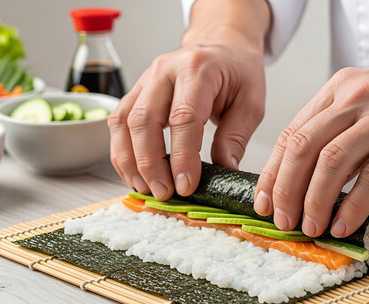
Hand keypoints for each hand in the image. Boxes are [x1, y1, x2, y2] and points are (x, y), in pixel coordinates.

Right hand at [107, 0, 268, 199]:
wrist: (221, 46)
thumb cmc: (237, 73)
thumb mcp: (251, 102)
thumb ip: (236, 137)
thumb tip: (223, 171)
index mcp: (198, 69)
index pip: (184, 117)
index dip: (182, 156)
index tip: (186, 186)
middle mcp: (165, 70)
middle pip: (145, 120)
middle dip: (150, 163)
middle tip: (164, 193)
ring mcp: (145, 79)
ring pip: (123, 122)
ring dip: (130, 161)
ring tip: (146, 188)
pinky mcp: (135, 92)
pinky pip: (117, 123)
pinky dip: (121, 152)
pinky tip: (134, 174)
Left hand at [254, 62, 368, 236]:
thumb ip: (339, 134)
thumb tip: (307, 180)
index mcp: (340, 89)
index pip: (292, 133)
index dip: (273, 172)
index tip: (264, 200)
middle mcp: (358, 98)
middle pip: (304, 147)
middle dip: (286, 189)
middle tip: (282, 219)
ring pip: (332, 162)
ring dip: (315, 200)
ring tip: (310, 226)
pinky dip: (353, 205)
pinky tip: (344, 223)